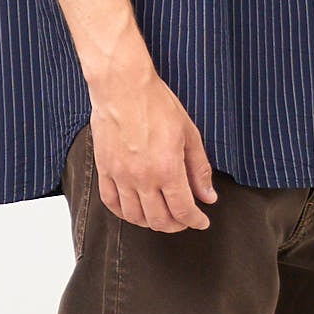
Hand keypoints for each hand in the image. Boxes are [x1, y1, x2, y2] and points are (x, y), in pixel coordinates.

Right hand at [88, 74, 218, 232]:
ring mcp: (120, 176)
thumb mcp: (189, 134)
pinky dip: (124, 213)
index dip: (195, 221)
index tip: (201, 221)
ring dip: (151, 223)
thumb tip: (208, 196)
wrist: (123, 88)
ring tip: (161, 216)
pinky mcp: (104, 170)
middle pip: (159, 220)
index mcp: (167, 169)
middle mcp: (142, 178)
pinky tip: (134, 210)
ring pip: (135, 217)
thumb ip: (199, 169)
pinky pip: (111, 203)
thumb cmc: (157, 105)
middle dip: (176, 225)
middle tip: (184, 220)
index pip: (183, 210)